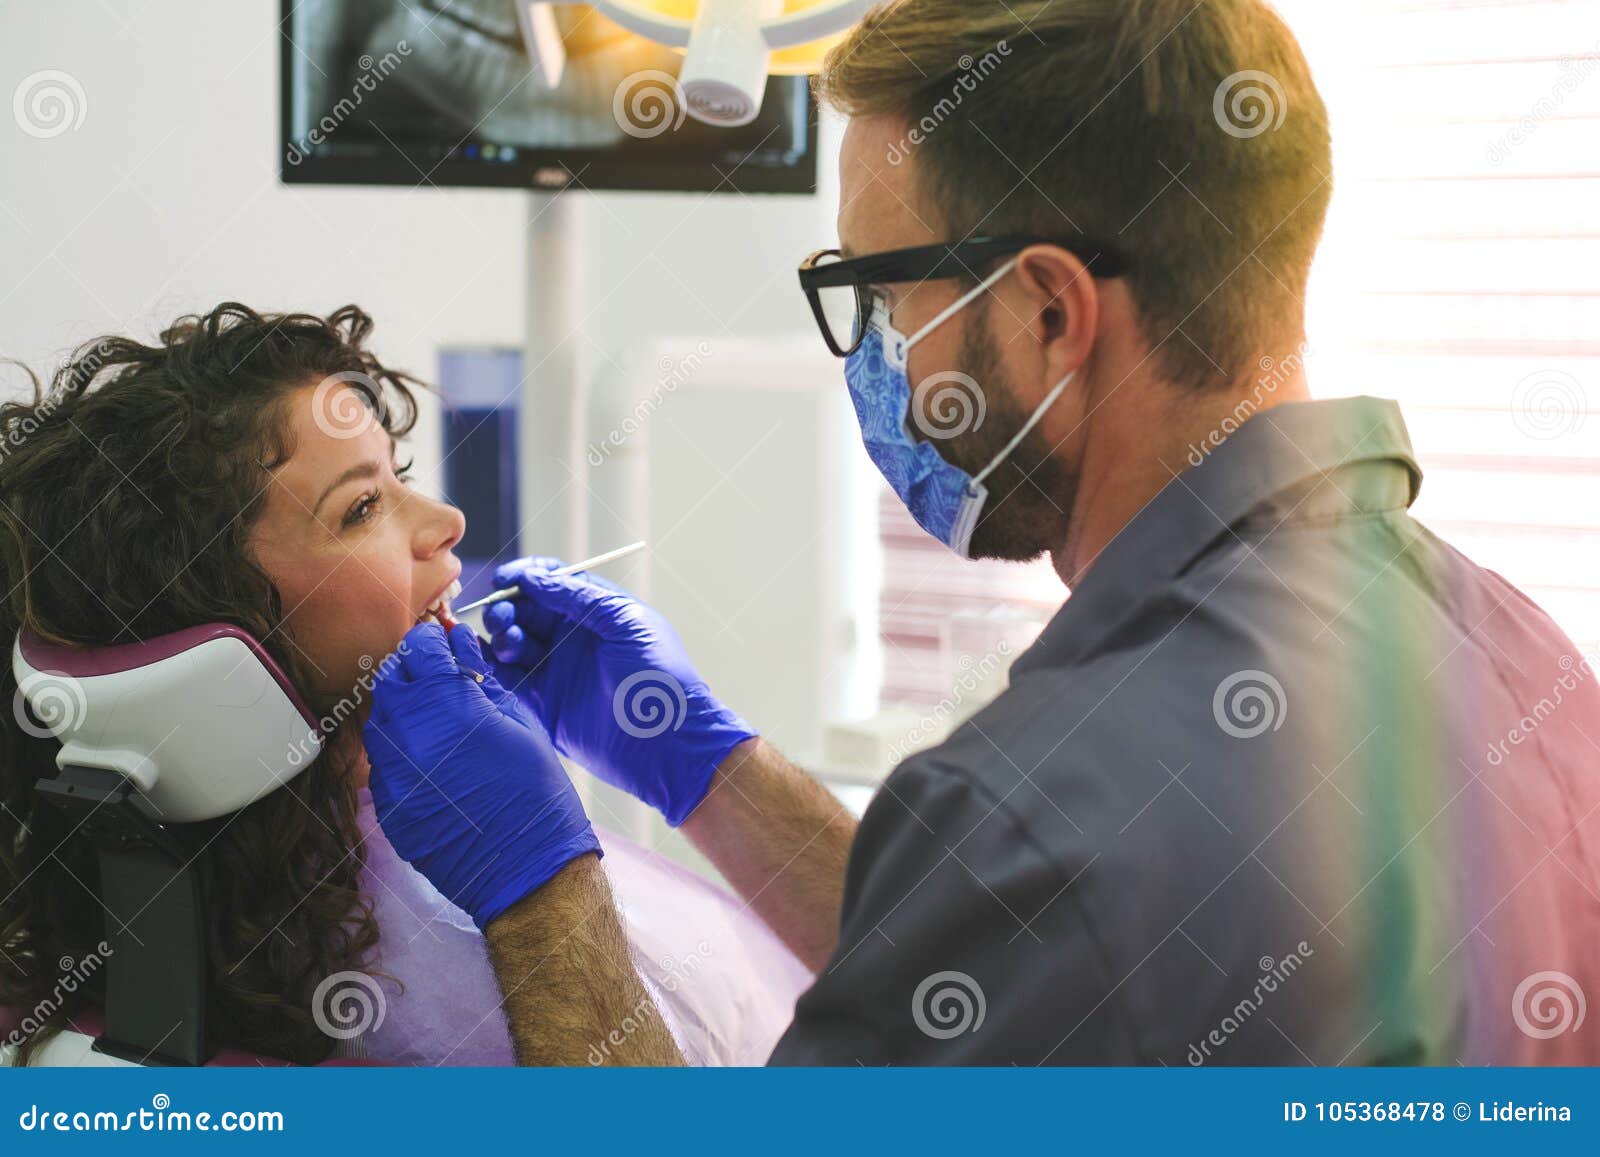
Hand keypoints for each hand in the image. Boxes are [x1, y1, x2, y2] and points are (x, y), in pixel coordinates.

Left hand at [362, 621, 600, 929]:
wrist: (526, 870)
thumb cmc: (536, 793)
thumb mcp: (520, 722)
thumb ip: (482, 682)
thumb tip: (461, 651)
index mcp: (447, 705)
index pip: (419, 648)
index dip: (433, 640)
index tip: (444, 642)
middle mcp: (408, 735)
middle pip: (390, 679)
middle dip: (413, 670)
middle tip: (439, 676)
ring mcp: (391, 774)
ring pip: (380, 721)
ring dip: (402, 710)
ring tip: (436, 719)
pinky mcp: (387, 806)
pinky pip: (382, 763)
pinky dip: (401, 751)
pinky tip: (431, 759)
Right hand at [481, 557, 757, 825]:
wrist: (669, 743)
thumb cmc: (660, 677)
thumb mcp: (625, 623)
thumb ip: (578, 597)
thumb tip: (533, 577)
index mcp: (597, 612)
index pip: (553, 582)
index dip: (526, 576)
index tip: (504, 580)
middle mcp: (574, 638)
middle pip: (526, 610)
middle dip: (508, 608)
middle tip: (502, 616)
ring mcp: (558, 670)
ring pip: (513, 643)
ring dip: (501, 636)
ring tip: (510, 642)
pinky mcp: (545, 705)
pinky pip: (510, 679)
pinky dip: (493, 667)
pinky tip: (487, 660)